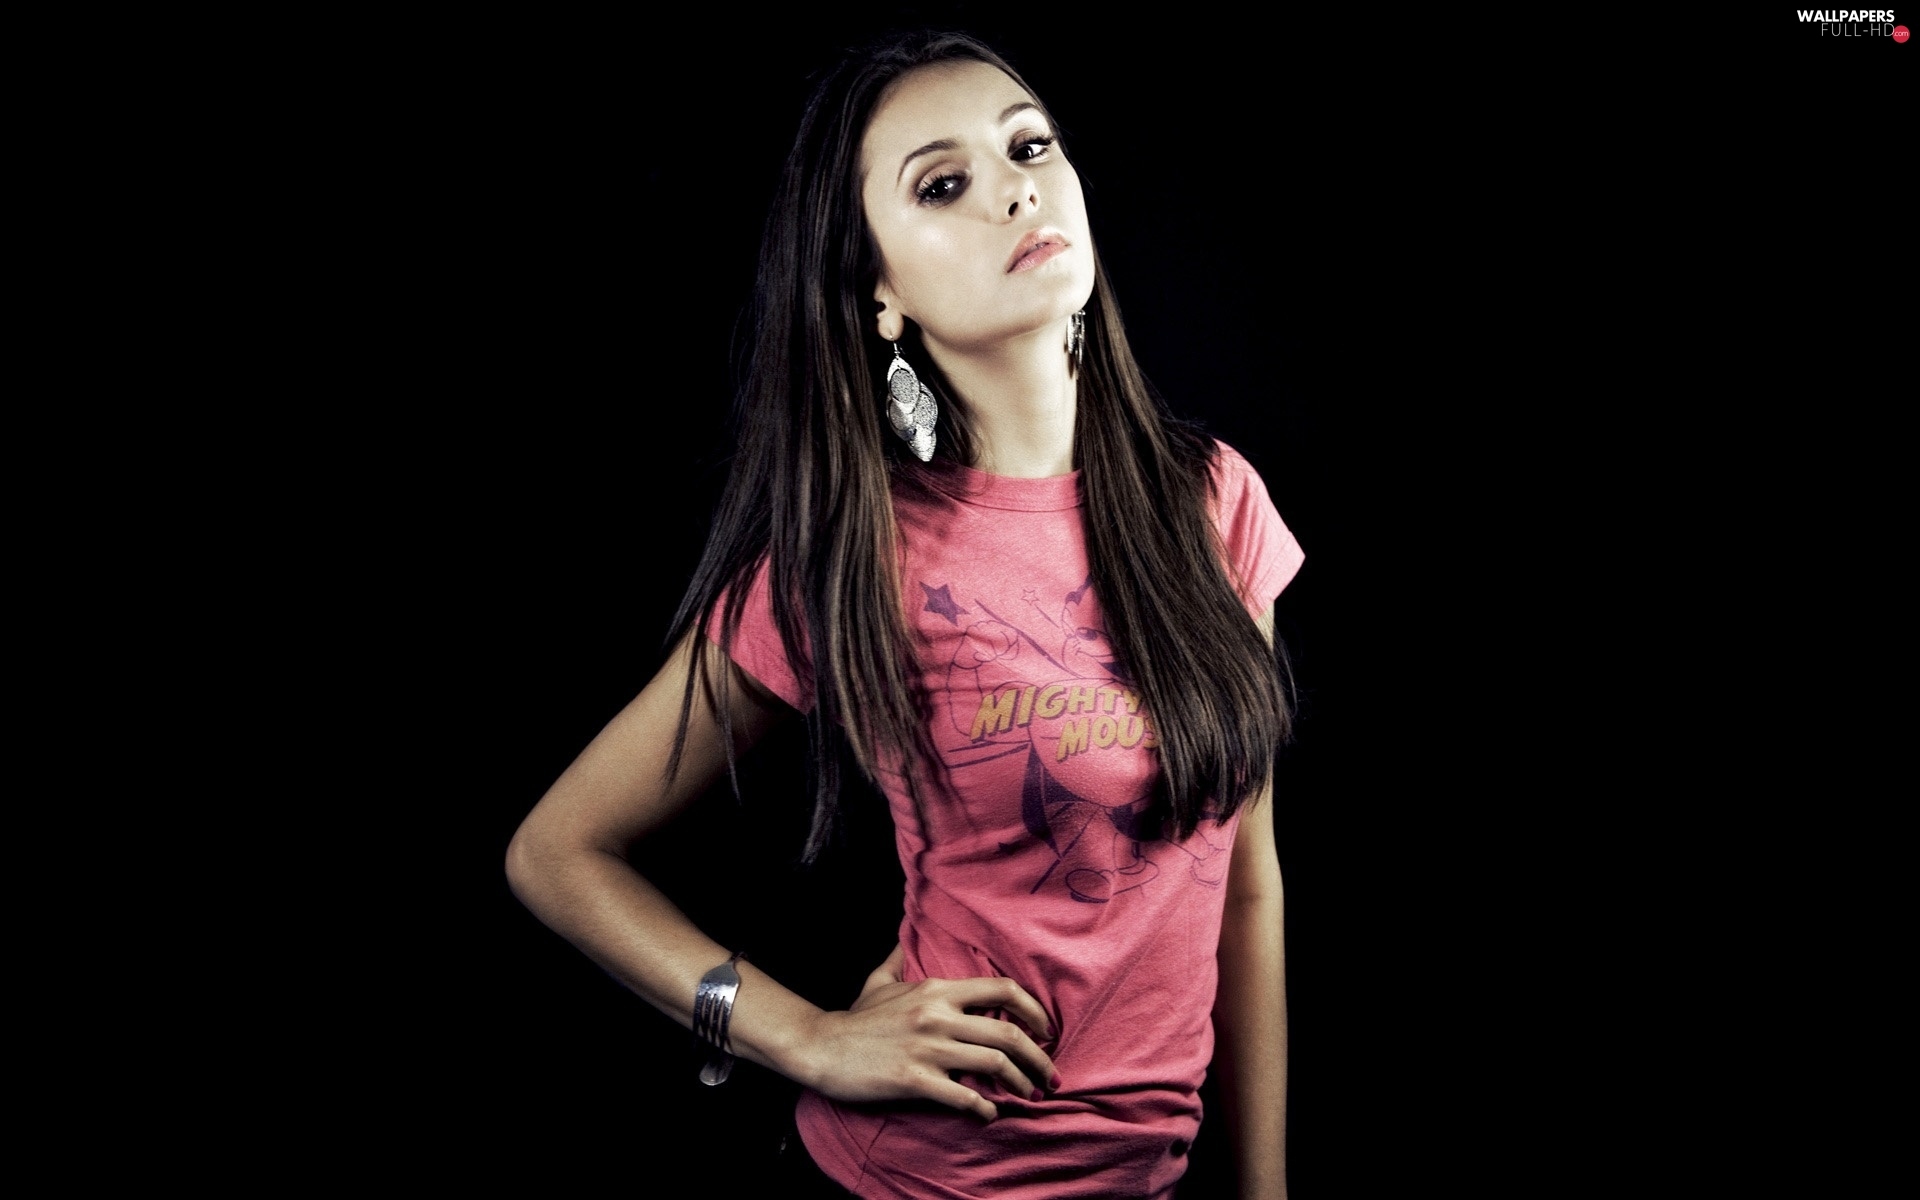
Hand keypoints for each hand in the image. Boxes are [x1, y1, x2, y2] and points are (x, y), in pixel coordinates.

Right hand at [800, 943, 1058, 1121]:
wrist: (822, 1048)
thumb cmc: (855, 1020)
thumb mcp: (878, 982)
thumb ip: (897, 960)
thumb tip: (904, 939)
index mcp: (937, 990)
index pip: (1003, 989)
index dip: (1034, 1011)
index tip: (1046, 1031)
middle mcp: (938, 1016)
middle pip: (1009, 1033)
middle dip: (1039, 1058)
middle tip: (1050, 1077)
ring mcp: (928, 1048)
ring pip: (994, 1064)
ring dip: (1020, 1083)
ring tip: (1028, 1097)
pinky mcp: (914, 1080)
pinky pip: (964, 1096)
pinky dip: (985, 1109)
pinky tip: (990, 1114)